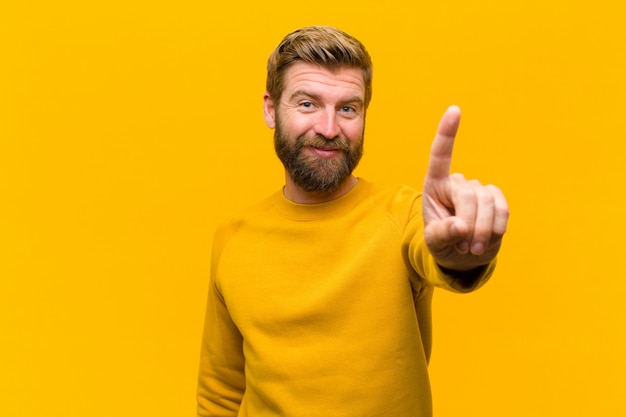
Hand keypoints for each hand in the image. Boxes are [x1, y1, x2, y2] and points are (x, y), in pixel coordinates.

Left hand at [422, 106, 508, 270]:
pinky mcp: (496, 199)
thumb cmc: (442, 243)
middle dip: (468, 225)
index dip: (447, 133)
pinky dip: (497, 228)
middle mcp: (457, 182)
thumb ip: (441, 234)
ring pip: (487, 203)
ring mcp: (479, 189)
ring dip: (482, 231)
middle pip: (469, 196)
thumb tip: (461, 226)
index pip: (440, 156)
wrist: (462, 256)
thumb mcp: (434, 243)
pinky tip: (487, 240)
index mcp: (435, 185)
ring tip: (472, 248)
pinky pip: (503, 209)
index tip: (455, 110)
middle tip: (463, 248)